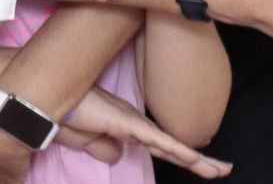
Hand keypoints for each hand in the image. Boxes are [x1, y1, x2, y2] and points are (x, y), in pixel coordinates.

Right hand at [57, 86, 232, 177]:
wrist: (48, 102)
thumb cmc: (63, 115)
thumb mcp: (85, 140)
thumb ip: (102, 148)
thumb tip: (118, 157)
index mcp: (126, 128)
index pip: (160, 146)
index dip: (181, 155)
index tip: (202, 163)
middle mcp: (135, 124)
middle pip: (172, 146)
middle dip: (198, 160)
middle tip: (223, 169)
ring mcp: (133, 123)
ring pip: (171, 145)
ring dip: (196, 159)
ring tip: (219, 170)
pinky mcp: (127, 123)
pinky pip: (157, 140)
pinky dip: (177, 149)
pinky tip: (194, 158)